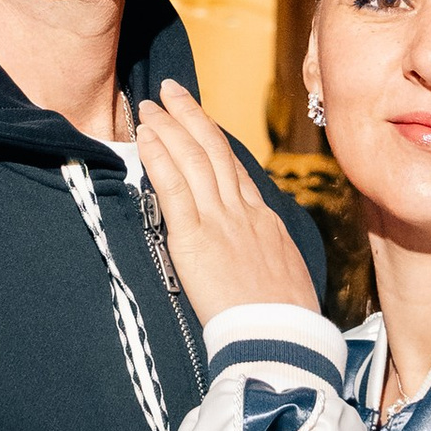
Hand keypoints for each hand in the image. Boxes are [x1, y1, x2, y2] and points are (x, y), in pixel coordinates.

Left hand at [136, 79, 319, 329]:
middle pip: (214, 151)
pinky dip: (159, 157)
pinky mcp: (195, 238)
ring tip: (150, 105)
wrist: (280, 339)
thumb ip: (266, 254)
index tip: (199, 121)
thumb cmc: (284, 322)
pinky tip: (146, 137)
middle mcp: (242, 212)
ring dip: (169, 127)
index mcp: (263, 221)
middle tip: (171, 91)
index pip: (234, 170)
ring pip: (193, 160)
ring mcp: (219, 221)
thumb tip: (258, 251)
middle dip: (190, 116)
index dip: (213, 141)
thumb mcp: (285, 277)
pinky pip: (174, 187)